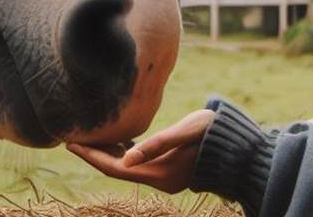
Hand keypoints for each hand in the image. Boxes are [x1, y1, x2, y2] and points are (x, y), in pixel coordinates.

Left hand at [66, 109, 215, 193]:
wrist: (242, 149)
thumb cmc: (214, 133)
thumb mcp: (187, 132)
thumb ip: (158, 144)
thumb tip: (128, 159)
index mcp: (160, 174)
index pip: (115, 168)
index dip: (91, 156)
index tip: (70, 143)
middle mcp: (160, 180)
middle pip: (118, 169)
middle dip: (95, 154)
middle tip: (71, 136)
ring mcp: (166, 177)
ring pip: (128, 167)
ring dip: (109, 153)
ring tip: (89, 135)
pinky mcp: (171, 170)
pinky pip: (140, 164)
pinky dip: (126, 153)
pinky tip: (119, 139)